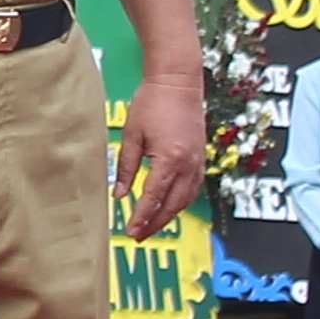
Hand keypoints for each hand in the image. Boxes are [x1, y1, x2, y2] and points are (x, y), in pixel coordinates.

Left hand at [120, 68, 204, 240]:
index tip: (131, 231)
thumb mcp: (131, 135)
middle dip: (155, 223)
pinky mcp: (201, 158)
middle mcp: (188, 165)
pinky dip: (181, 202)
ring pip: (185, 200)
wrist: (178, 82)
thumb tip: (118, 194)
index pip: (153, 198)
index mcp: (169, 160)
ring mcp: (198, 162)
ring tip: (151, 226)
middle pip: (172, 205)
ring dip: (169, 216)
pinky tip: (169, 207)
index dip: (141, 217)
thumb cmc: (152, 103)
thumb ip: (125, 167)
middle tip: (138, 236)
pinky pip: (193, 189)